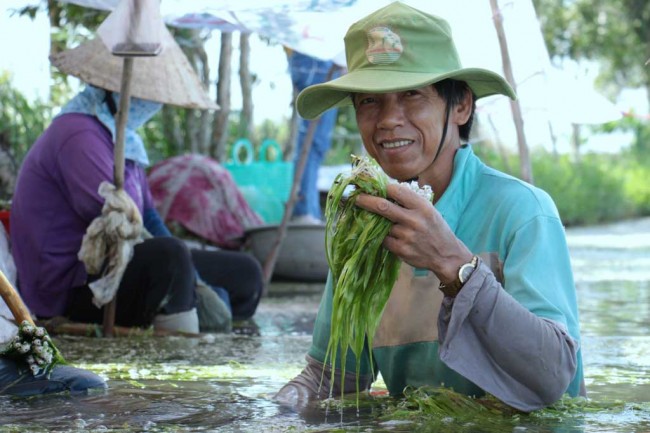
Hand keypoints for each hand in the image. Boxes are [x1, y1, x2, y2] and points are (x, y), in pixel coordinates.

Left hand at [354, 183, 472, 283]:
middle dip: (366, 200)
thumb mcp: (428, 210)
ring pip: (381, 225)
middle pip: (383, 206)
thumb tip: (383, 190)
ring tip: (373, 220)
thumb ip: (409, 202)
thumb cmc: (434, 228)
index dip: (382, 188)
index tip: (372, 186)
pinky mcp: (401, 250)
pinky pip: (383, 240)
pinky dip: (382, 237)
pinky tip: (387, 236)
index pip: (396, 190)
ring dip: (375, 223)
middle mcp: (414, 219)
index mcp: (422, 206)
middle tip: (355, 198)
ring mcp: (407, 235)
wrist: (446, 254)